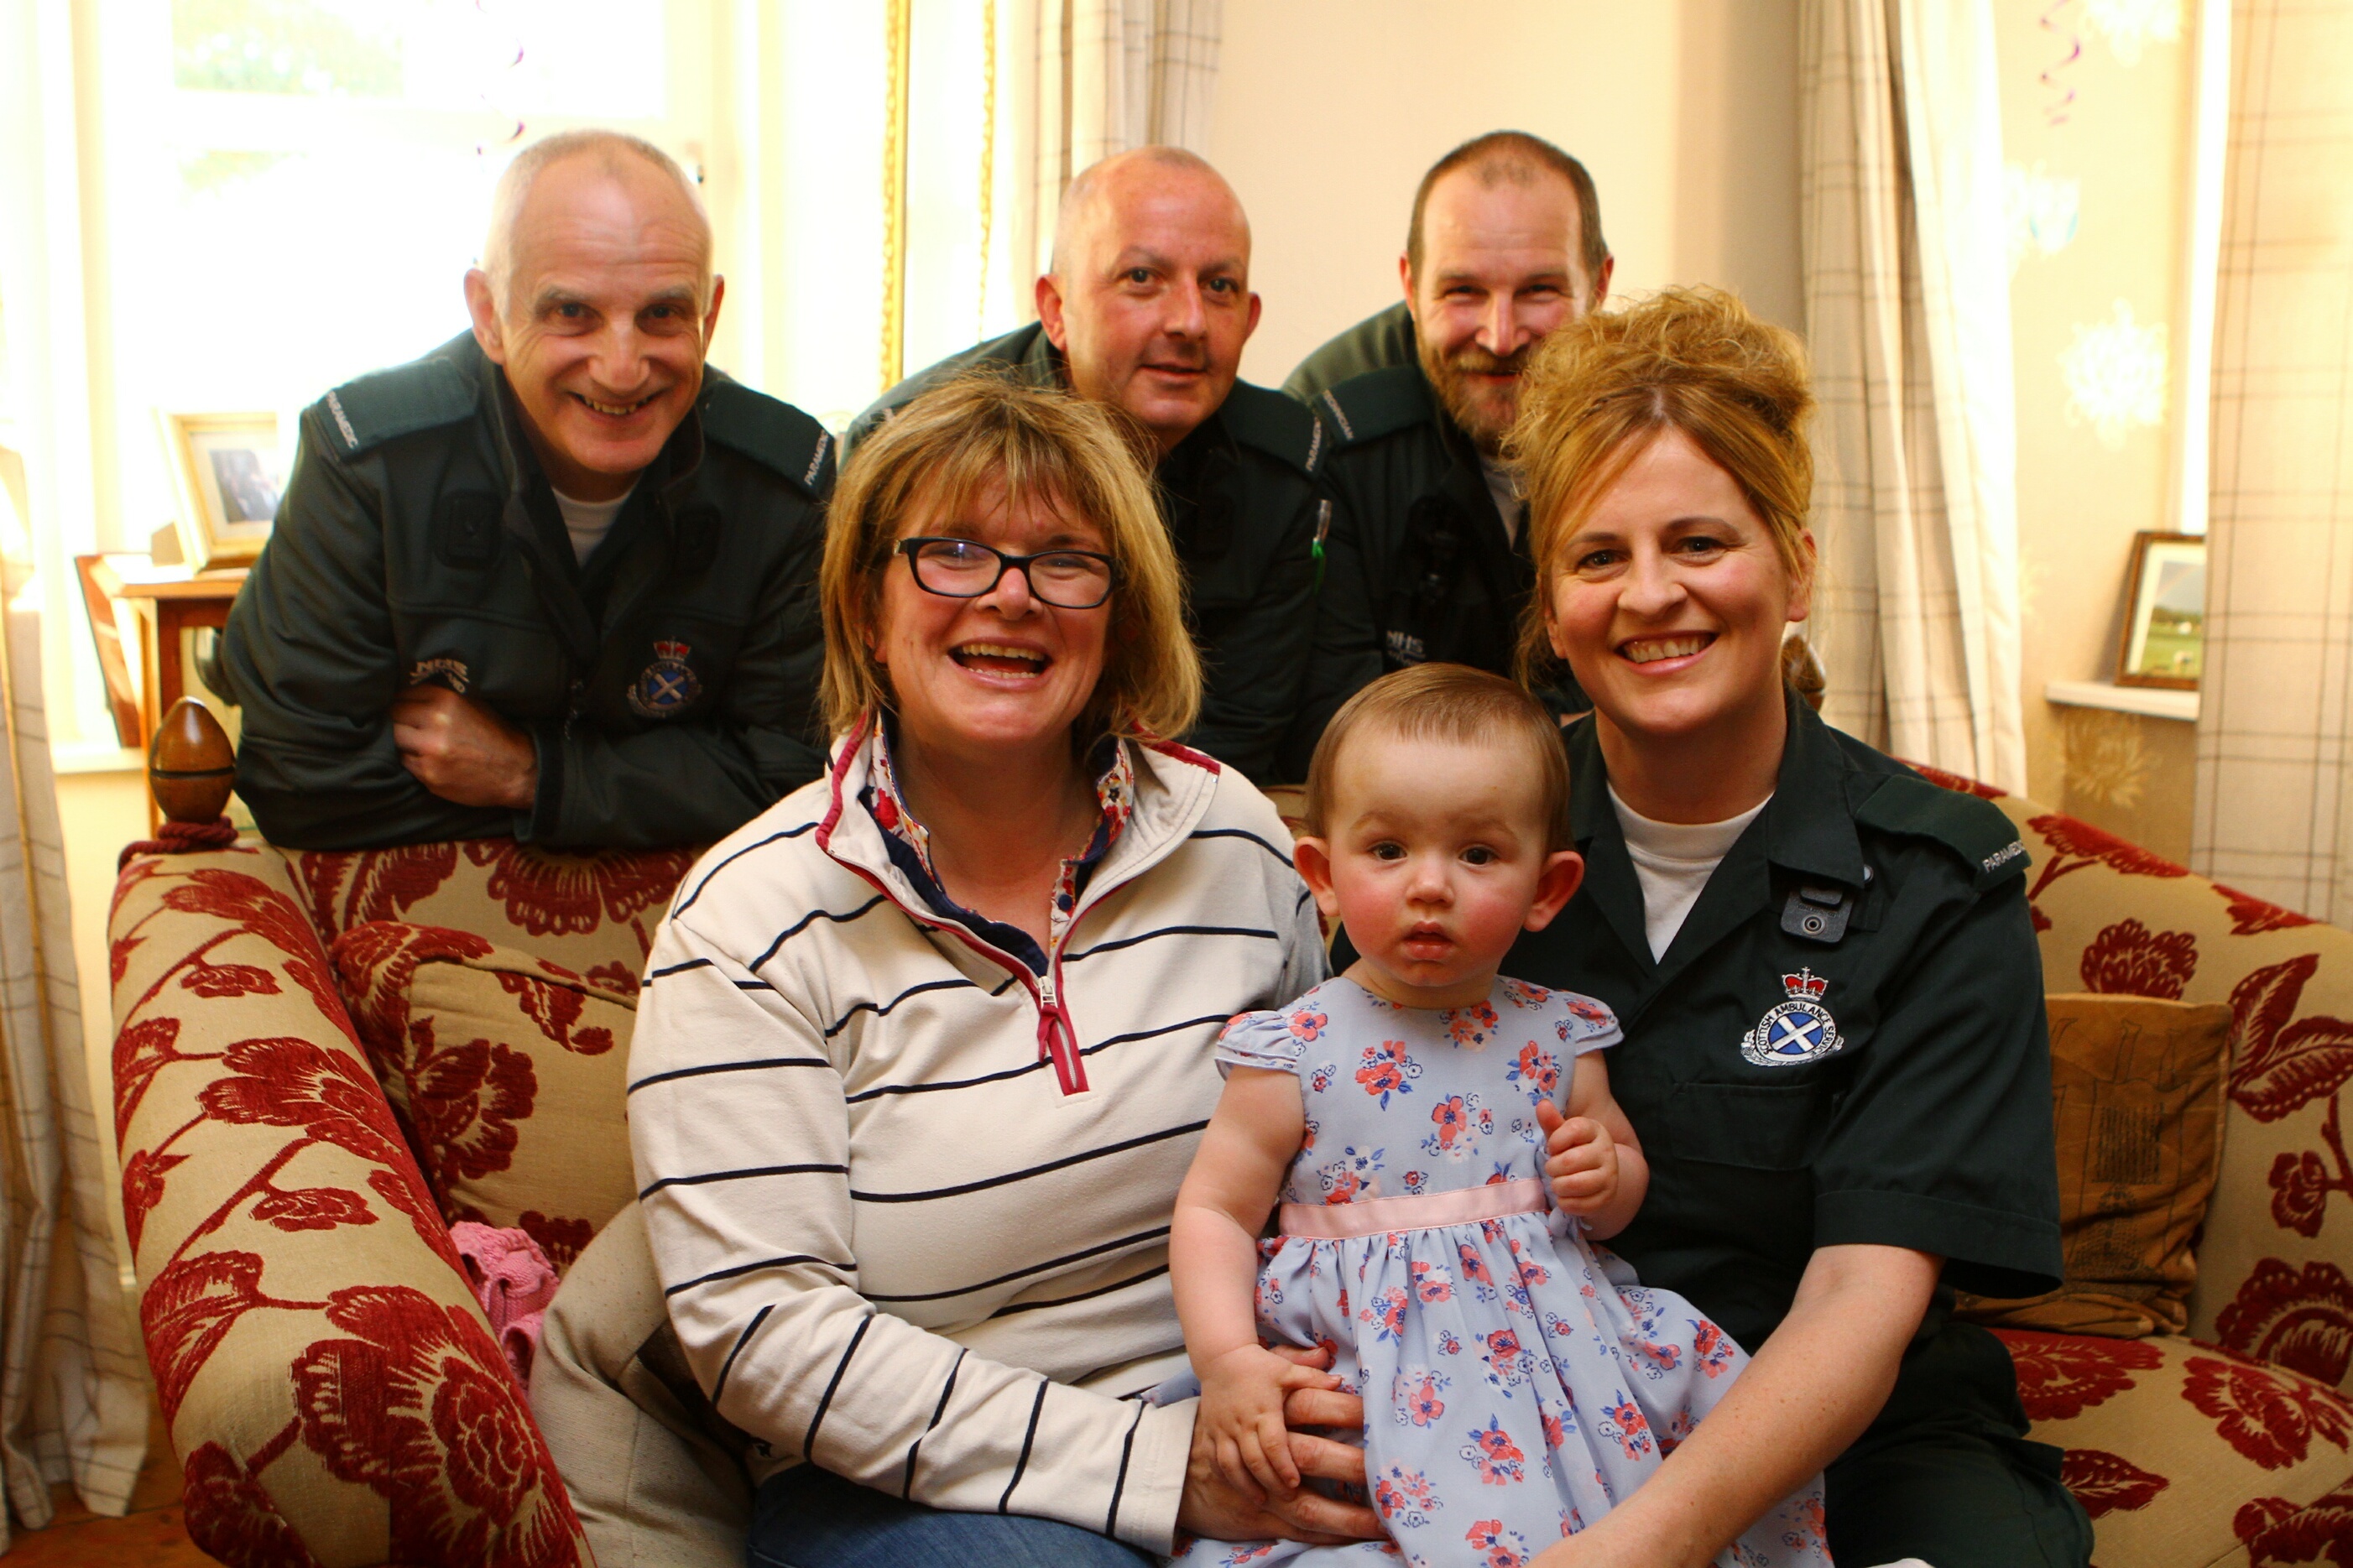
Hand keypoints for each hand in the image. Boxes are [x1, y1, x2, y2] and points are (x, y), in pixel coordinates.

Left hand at [389, 685, 537, 809]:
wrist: (517, 771)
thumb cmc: (496, 736)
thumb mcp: (474, 704)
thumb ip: (442, 697)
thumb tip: (409, 691)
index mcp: (446, 699)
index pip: (403, 695)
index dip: (404, 702)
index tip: (407, 709)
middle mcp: (436, 721)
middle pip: (394, 716)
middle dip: (401, 722)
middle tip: (412, 728)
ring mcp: (430, 750)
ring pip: (396, 740)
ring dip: (405, 742)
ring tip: (421, 744)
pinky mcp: (428, 774)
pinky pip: (406, 762)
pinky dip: (414, 761)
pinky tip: (431, 760)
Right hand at [1176, 1344, 1380, 1544]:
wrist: (1221, 1357)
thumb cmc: (1260, 1366)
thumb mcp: (1288, 1370)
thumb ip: (1313, 1378)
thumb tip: (1340, 1382)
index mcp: (1263, 1409)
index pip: (1273, 1443)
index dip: (1284, 1465)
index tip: (1296, 1483)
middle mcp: (1241, 1422)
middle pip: (1254, 1460)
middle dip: (1270, 1482)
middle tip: (1287, 1498)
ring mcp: (1223, 1429)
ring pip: (1232, 1464)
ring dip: (1246, 1485)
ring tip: (1263, 1500)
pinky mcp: (1211, 1432)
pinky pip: (1216, 1460)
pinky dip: (1226, 1477)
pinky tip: (1239, 1489)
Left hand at [1536, 1100, 1618, 1216]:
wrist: (1599, 1176)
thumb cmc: (1573, 1151)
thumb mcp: (1562, 1135)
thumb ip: (1552, 1122)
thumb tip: (1542, 1105)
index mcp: (1596, 1130)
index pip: (1574, 1129)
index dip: (1556, 1140)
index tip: (1552, 1148)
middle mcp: (1607, 1151)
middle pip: (1570, 1160)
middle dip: (1553, 1167)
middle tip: (1551, 1169)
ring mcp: (1610, 1176)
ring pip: (1574, 1184)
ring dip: (1558, 1186)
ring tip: (1557, 1183)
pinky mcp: (1607, 1198)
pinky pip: (1579, 1204)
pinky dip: (1565, 1203)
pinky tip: (1564, 1197)